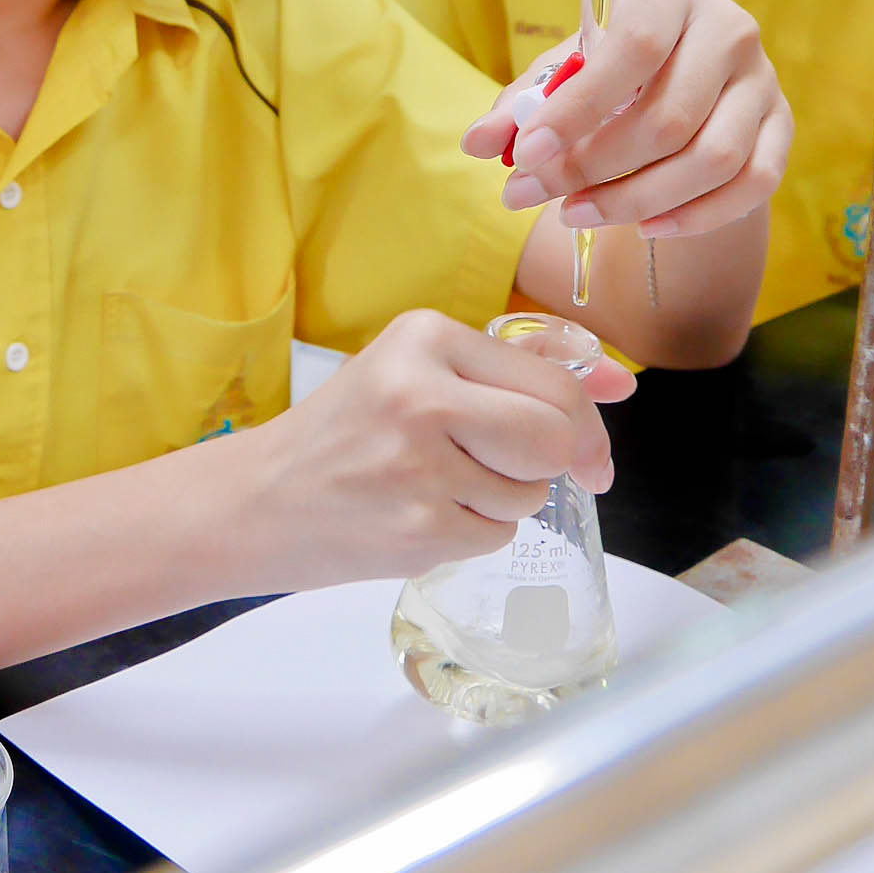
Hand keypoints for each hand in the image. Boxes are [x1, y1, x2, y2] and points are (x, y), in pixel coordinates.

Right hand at [234, 311, 630, 590]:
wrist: (257, 500)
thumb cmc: (344, 433)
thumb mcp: (415, 371)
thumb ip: (516, 371)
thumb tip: (617, 381)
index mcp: (424, 337)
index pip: (552, 383)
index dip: (587, 423)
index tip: (590, 451)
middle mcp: (421, 394)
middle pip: (553, 438)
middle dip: (556, 464)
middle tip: (527, 473)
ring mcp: (419, 466)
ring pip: (528, 493)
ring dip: (503, 499)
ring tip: (439, 485)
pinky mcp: (418, 528)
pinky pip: (495, 535)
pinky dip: (472, 531)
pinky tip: (421, 514)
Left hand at [464, 0, 790, 238]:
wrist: (686, 73)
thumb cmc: (615, 68)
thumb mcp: (565, 71)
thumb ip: (522, 105)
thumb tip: (477, 144)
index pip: (634, 48)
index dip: (578, 108)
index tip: (526, 155)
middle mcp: (728, 28)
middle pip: (668, 116)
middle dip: (592, 169)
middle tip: (535, 196)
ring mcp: (763, 80)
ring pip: (711, 159)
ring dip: (637, 200)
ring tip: (577, 214)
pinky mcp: (783, 127)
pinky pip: (752, 185)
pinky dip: (695, 216)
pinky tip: (645, 227)